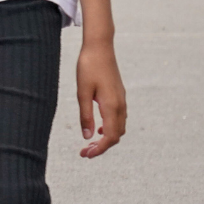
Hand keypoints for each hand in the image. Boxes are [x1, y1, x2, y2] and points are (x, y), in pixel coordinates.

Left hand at [77, 39, 125, 156]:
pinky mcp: (119, 96)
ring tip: (89, 143)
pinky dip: (109, 128)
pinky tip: (97, 128)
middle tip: (84, 152)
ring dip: (106, 138)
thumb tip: (87, 137)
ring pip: (118, 128)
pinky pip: (118, 118)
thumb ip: (85, 115)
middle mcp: (120, 106)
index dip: (99, 149)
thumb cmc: (88, 68)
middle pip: (116, 135)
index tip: (85, 155)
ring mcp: (122, 100)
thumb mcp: (82, 92)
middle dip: (102, 147)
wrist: (100, 48)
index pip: (109, 137)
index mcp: (111, 106)